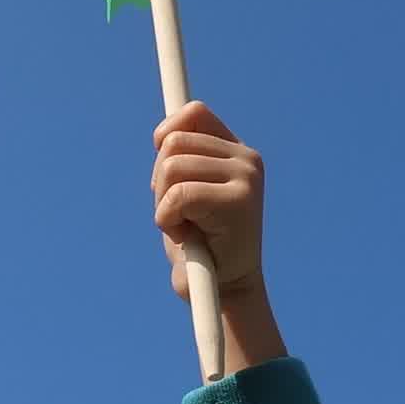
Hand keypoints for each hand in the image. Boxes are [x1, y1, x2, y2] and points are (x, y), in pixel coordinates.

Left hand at [151, 101, 262, 300]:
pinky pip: (177, 196)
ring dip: (163, 203)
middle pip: (173, 142)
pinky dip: (167, 219)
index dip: (166, 131)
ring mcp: (245, 177)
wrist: (224, 290)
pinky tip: (185, 236)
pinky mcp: (238, 201)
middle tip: (174, 211)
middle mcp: (246, 160)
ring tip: (184, 225)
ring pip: (171, 168)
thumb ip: (181, 162)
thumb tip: (161, 133)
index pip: (194, 113)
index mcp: (236, 152)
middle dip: (159, 179)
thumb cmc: (199, 244)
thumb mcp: (187, 194)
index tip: (159, 159)